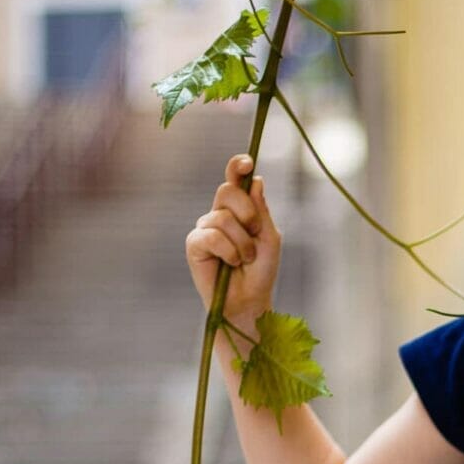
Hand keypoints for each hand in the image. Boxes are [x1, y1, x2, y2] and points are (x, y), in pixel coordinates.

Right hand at [185, 154, 280, 326]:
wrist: (249, 300)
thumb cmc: (260, 270)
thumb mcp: (268, 237)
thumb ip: (261, 210)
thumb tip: (255, 180)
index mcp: (239, 209)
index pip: (234, 180)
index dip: (237, 166)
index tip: (246, 163)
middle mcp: (219, 214)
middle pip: (227, 191)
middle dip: (247, 212)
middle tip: (255, 233)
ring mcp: (205, 228)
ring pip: (222, 217)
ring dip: (242, 241)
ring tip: (245, 259)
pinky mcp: (194, 244)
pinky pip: (211, 236)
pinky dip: (228, 251)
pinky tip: (231, 263)